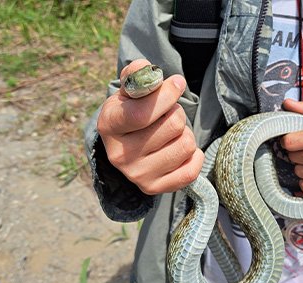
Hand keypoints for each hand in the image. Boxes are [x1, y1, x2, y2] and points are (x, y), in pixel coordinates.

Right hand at [97, 59, 203, 193]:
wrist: (127, 147)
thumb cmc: (132, 111)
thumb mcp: (128, 90)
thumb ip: (138, 75)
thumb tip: (151, 73)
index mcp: (109, 126)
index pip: (143, 112)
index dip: (168, 94)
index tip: (177, 83)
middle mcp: (120, 155)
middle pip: (174, 125)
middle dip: (177, 113)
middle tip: (168, 115)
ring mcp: (137, 175)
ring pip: (186, 144)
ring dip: (185, 134)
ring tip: (172, 133)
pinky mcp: (154, 188)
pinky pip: (192, 170)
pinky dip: (194, 156)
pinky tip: (180, 150)